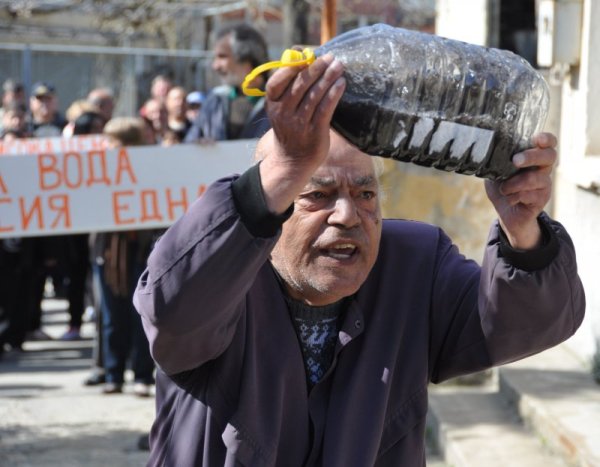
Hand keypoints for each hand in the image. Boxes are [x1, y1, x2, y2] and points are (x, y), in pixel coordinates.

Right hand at [258, 53, 345, 213]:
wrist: (293, 161)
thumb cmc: (290, 129)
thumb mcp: (281, 110)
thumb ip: (289, 90)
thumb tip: (306, 61)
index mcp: (272, 105)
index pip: (277, 81)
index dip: (291, 67)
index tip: (307, 56)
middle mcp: (283, 113)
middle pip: (300, 84)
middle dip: (317, 68)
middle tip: (331, 57)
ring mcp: (298, 123)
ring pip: (314, 94)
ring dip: (328, 77)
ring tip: (339, 66)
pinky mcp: (314, 131)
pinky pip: (325, 108)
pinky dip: (334, 94)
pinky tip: (341, 84)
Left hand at [484, 133, 556, 249]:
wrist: (505, 212)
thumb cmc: (502, 187)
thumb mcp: (495, 170)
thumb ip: (496, 159)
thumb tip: (485, 148)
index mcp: (534, 157)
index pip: (549, 143)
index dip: (546, 139)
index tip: (536, 139)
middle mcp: (543, 168)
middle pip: (549, 156)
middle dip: (531, 156)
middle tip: (515, 161)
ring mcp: (545, 184)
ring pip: (534, 178)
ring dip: (513, 184)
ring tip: (504, 189)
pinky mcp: (542, 199)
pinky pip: (528, 195)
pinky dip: (514, 197)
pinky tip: (510, 199)